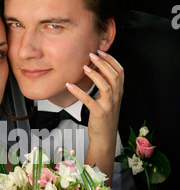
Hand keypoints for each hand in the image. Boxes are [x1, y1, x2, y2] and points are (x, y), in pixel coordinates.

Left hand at [66, 50, 123, 182]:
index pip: (120, 72)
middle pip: (114, 76)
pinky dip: (78, 91)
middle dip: (103, 63)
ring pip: (105, 86)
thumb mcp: (108, 100)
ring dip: (95, 74)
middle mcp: (116, 97)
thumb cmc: (104, 118)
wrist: (105, 137)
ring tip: (84, 67)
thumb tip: (97, 69)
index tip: (101, 52)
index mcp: (119, 92)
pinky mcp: (98, 113)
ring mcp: (108, 106)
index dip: (111, 60)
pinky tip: (69, 85)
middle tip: (92, 55)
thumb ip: (106, 86)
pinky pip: (88, 100)